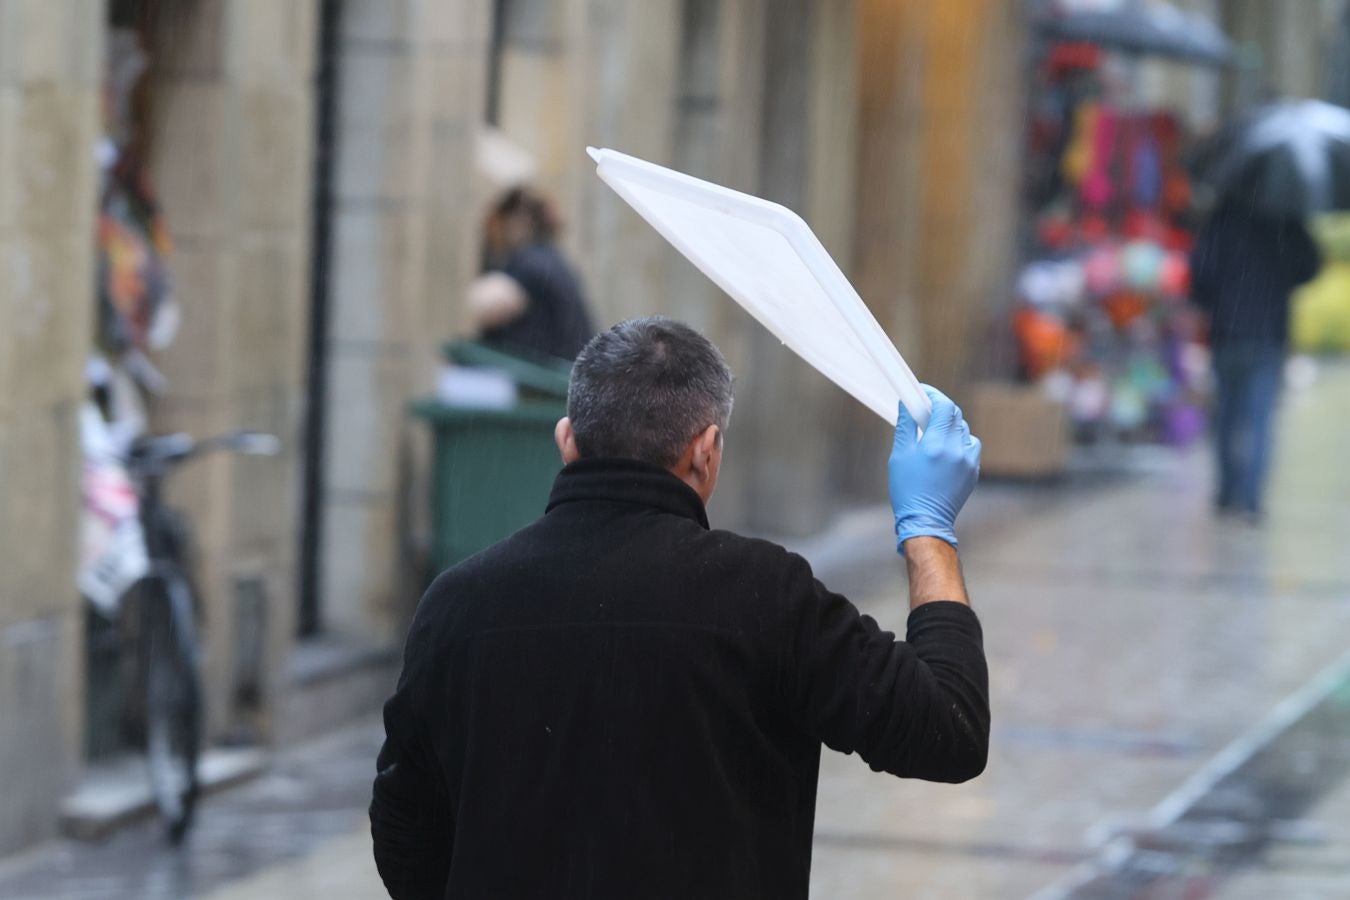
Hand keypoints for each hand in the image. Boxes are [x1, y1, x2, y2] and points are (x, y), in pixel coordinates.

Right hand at [889, 385, 980, 553]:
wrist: (926, 521)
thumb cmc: (907, 490)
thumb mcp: (899, 456)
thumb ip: (905, 426)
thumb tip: (907, 404)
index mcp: (935, 445)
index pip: (944, 406)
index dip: (934, 395)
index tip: (924, 393)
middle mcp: (957, 450)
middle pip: (956, 416)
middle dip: (941, 410)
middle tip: (926, 412)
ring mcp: (969, 461)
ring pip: (965, 431)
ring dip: (951, 427)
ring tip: (935, 436)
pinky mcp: (974, 471)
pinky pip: (970, 447)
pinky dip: (960, 443)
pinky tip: (946, 454)